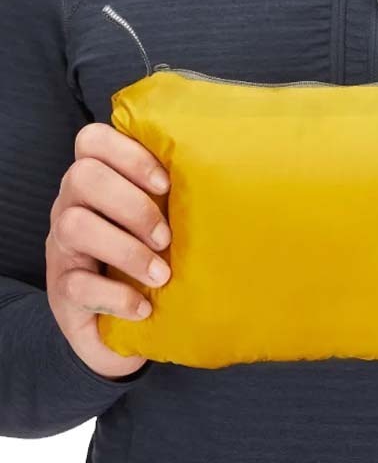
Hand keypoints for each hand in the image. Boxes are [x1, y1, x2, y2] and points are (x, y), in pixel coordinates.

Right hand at [46, 122, 171, 379]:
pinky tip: (145, 308)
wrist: (121, 322)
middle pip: (83, 177)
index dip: (129, 154)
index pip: (93, 140)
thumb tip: (231, 161)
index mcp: (97, 178)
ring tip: (161, 274)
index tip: (166, 183)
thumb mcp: (164, 214)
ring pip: (73, 226)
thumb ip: (180, 187)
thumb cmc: (153, 251)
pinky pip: (75, 285)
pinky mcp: (61, 291)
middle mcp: (71, 205)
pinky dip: (115, 296)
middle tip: (166, 237)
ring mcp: (61, 247)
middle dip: (132, 205)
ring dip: (126, 250)